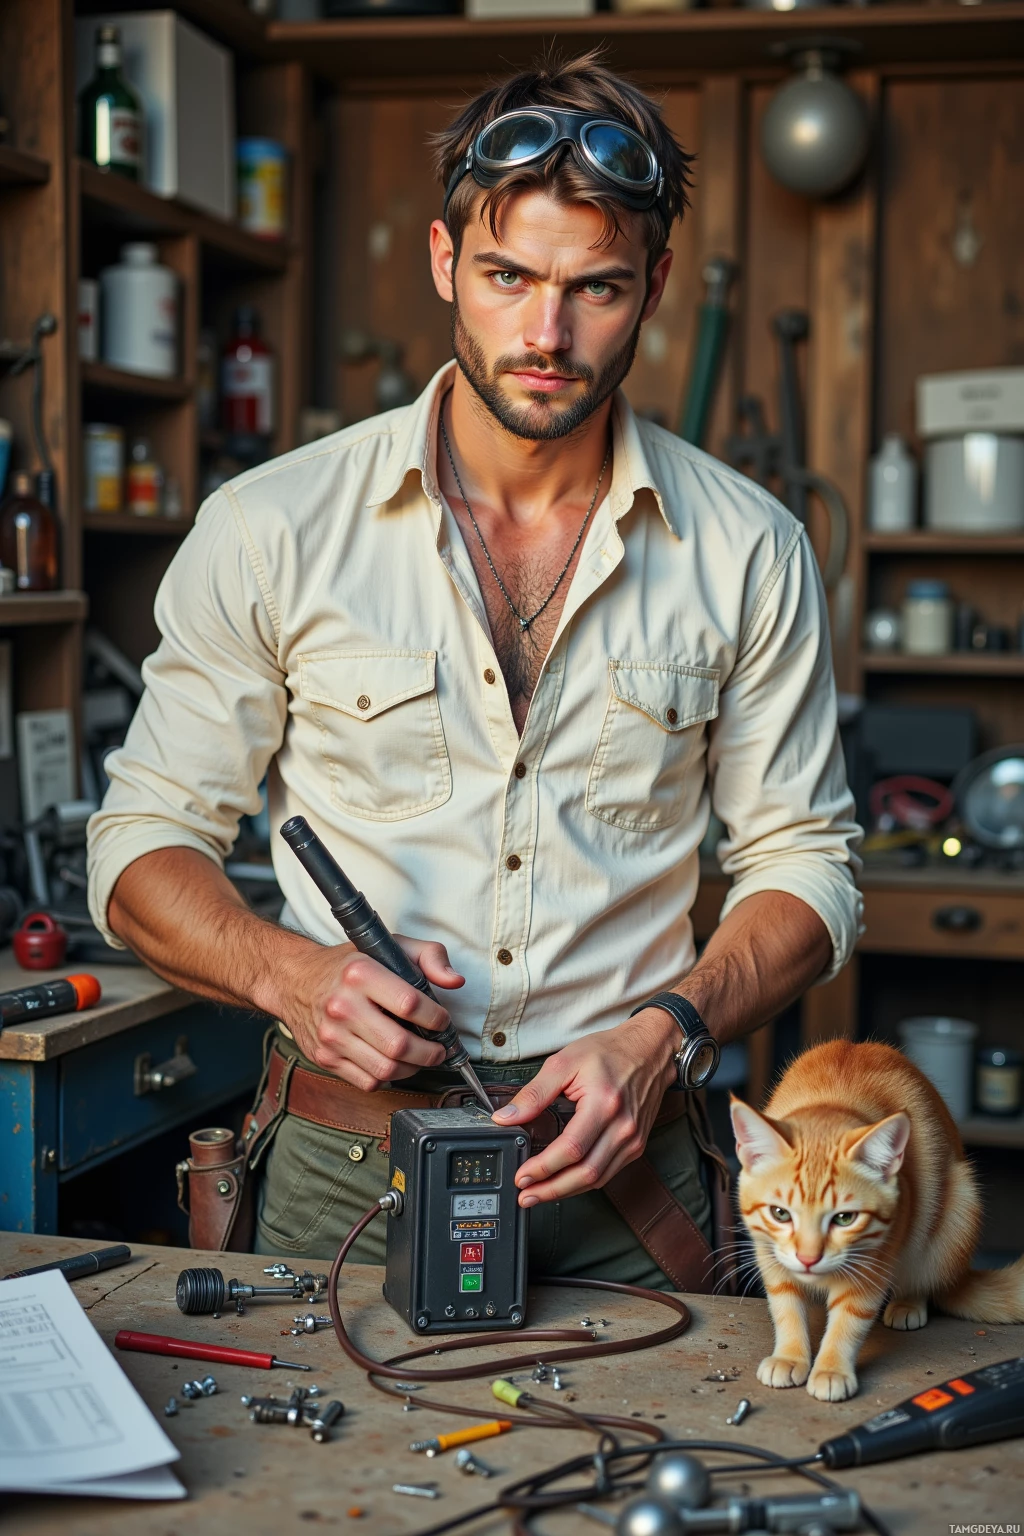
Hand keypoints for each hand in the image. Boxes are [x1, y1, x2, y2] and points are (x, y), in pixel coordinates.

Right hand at [282, 937, 463, 1091]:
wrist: (295, 980)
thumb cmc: (348, 965)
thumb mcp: (390, 947)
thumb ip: (429, 956)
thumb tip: (455, 981)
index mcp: (360, 973)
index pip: (410, 1004)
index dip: (436, 1018)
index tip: (442, 1021)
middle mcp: (342, 1005)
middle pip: (400, 1044)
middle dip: (430, 1052)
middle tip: (439, 1049)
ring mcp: (331, 1035)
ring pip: (386, 1069)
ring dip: (413, 1068)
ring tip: (420, 1057)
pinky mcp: (324, 1057)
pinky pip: (367, 1081)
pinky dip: (388, 1077)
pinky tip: (393, 1063)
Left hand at [491, 1009, 678, 1204]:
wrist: (650, 1051)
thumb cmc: (609, 1052)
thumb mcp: (564, 1063)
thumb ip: (534, 1093)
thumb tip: (506, 1118)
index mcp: (604, 1104)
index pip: (571, 1148)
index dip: (544, 1168)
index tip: (522, 1175)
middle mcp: (623, 1127)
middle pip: (585, 1173)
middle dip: (552, 1190)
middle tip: (525, 1196)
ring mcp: (632, 1139)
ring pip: (597, 1179)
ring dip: (566, 1191)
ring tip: (539, 1194)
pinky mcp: (636, 1145)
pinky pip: (608, 1173)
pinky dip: (583, 1181)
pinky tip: (564, 1182)